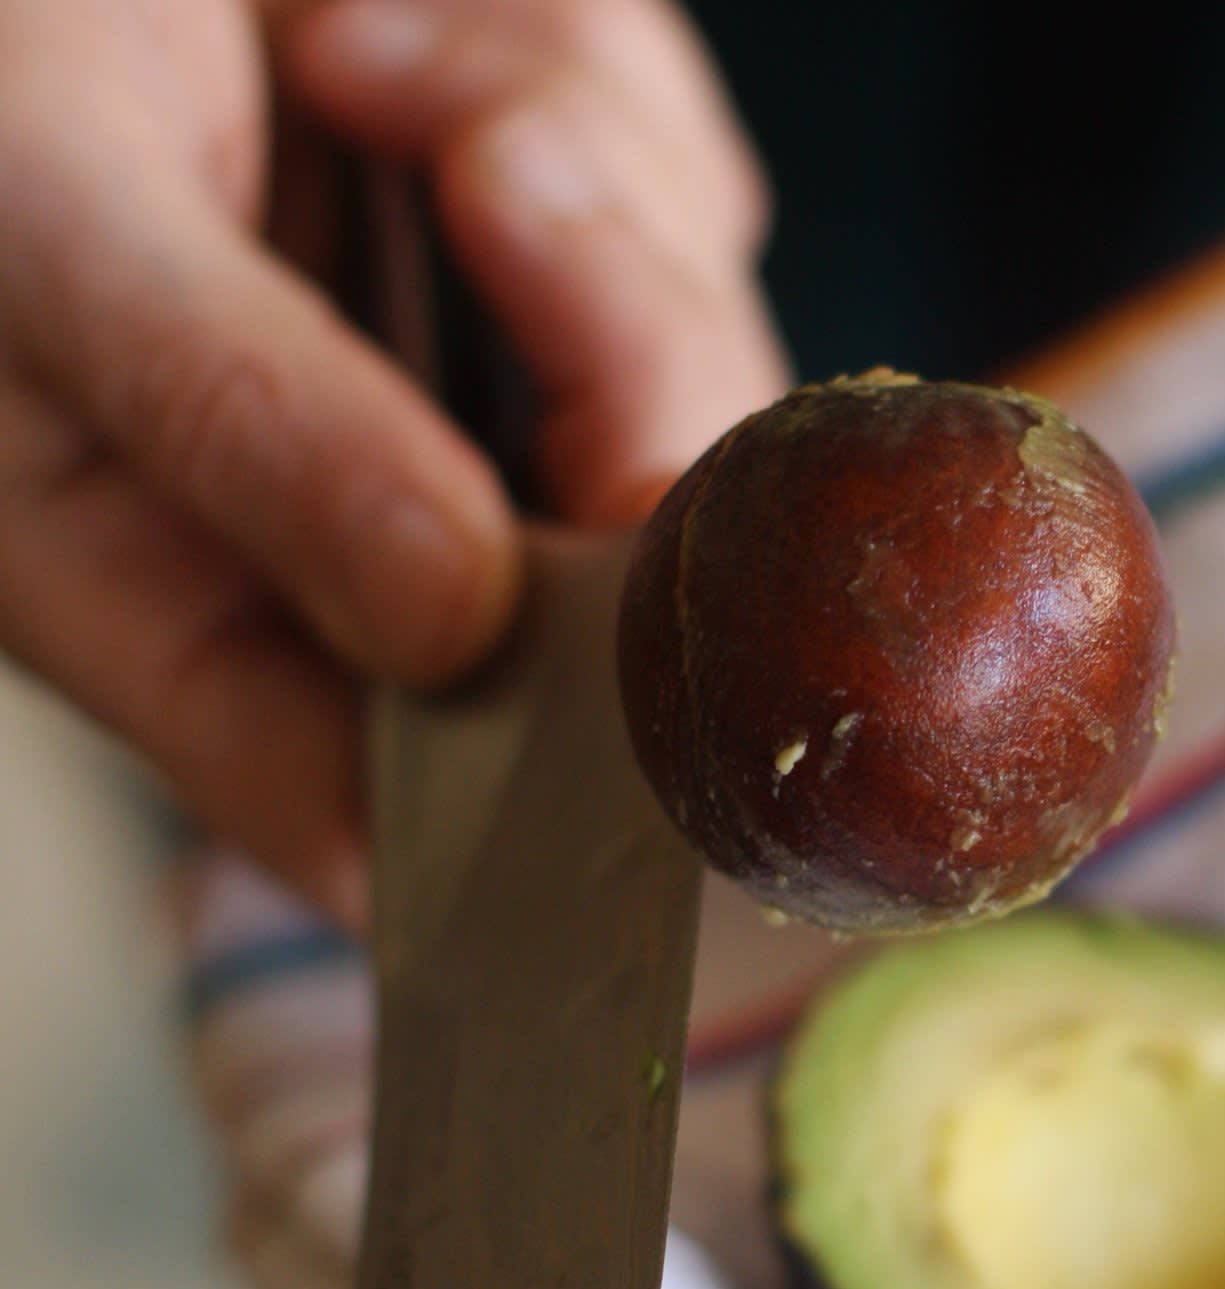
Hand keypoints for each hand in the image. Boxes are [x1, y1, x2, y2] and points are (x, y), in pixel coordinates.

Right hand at [0, 0, 790, 925]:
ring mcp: (493, 414)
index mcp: (201, 608)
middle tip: (477, 172)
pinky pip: (688, 208)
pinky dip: (575, 88)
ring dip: (564, 174)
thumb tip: (452, 615)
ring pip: (696, 380)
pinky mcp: (570, 278)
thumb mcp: (41, 223)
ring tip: (344, 56)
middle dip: (606, 350)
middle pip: (636, 587)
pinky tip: (402, 43)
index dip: (549, 774)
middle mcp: (371, 546)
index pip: (410, 811)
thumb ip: (236, 425)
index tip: (634, 631)